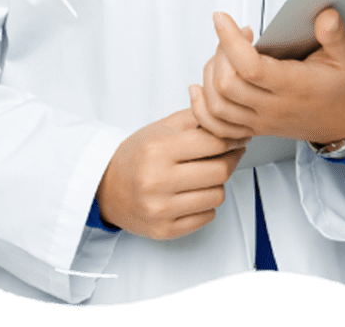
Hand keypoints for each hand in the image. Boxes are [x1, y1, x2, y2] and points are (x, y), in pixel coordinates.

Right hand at [95, 109, 248, 240]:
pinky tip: (196, 192)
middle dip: (231, 159)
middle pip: (219, 172)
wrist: (106, 188)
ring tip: (208, 173)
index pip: (212, 144)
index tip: (238, 136)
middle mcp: (158, 181)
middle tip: (231, 152)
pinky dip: (207, 204)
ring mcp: (161, 209)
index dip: (232, 139)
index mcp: (158, 150)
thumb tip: (224, 113)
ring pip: (216, 196)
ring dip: (218, 183)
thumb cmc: (137, 155)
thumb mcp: (161, 127)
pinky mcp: (165, 230)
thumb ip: (195, 117)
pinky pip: (206, 217)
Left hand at [189, 8, 344, 144]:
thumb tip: (324, 16)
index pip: (250, 67)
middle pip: (227, 86)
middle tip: (233, 34)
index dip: (229, 41)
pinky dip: (202, 109)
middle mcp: (274, 107)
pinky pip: (218, 128)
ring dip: (209, 76)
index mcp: (294, 87)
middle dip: (220, 52)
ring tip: (223, 54)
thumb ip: (336, 35)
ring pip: (217, 106)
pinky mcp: (256, 128)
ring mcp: (262, 121)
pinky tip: (202, 89)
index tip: (222, 19)